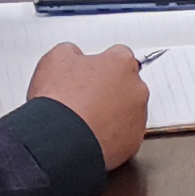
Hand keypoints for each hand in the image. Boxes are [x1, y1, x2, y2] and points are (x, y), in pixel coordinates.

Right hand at [25, 41, 149, 169]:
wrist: (60, 140)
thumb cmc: (61, 101)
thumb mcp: (56, 58)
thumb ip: (73, 52)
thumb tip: (74, 57)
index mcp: (121, 63)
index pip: (118, 56)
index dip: (100, 64)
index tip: (90, 72)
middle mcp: (136, 88)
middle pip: (126, 84)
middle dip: (109, 89)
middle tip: (85, 98)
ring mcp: (138, 117)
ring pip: (128, 111)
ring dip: (112, 113)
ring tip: (86, 120)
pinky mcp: (133, 143)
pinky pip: (124, 135)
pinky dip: (112, 136)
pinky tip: (91, 135)